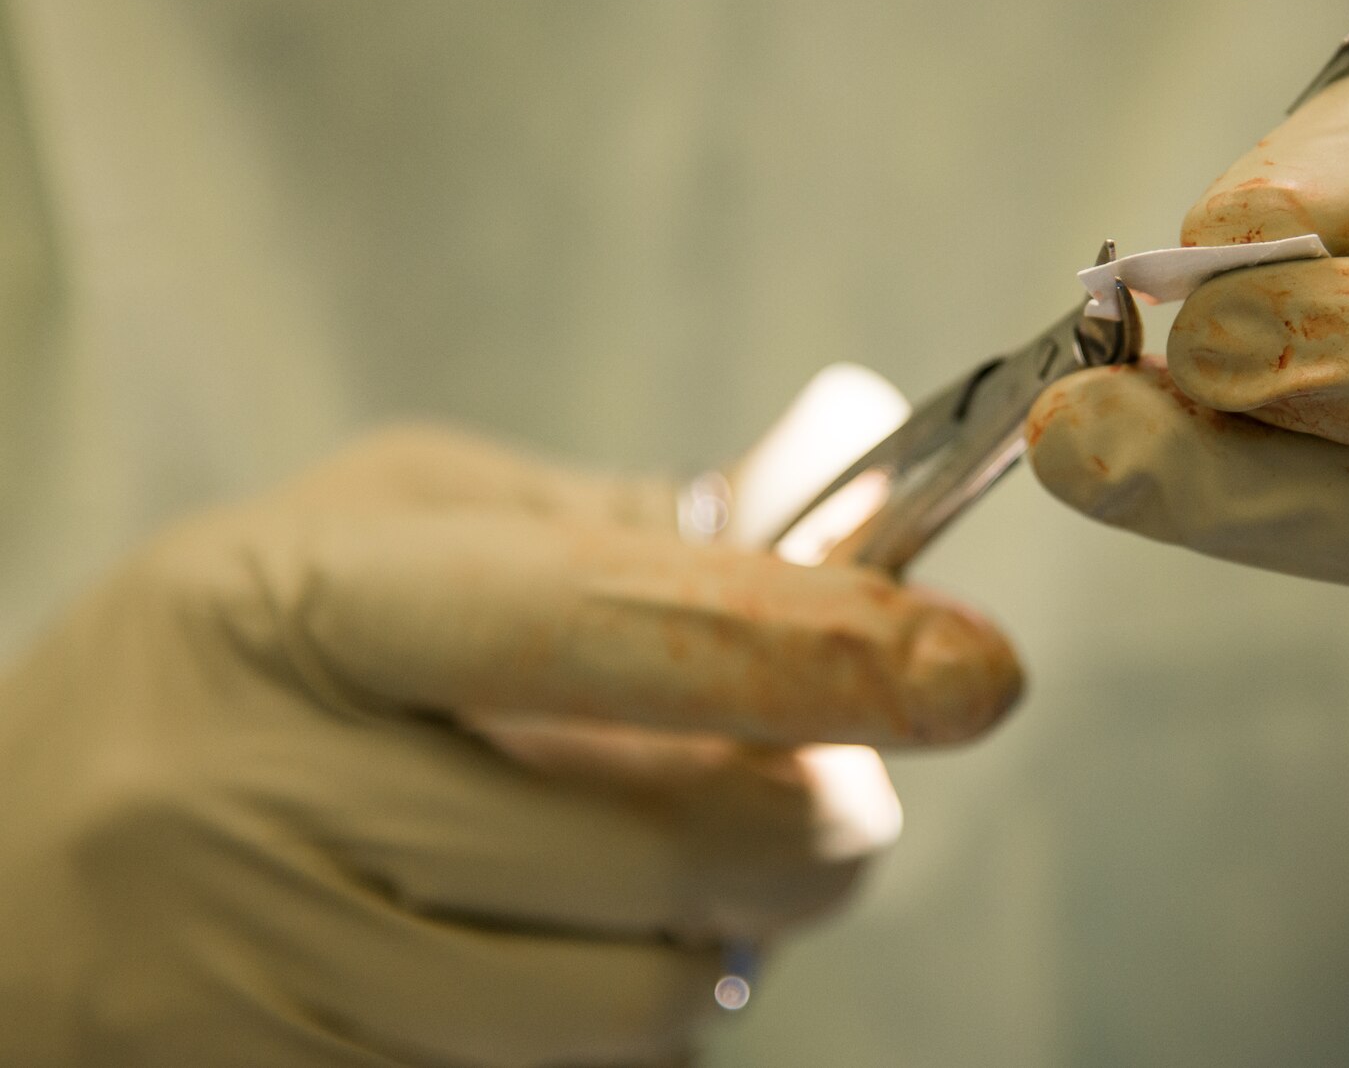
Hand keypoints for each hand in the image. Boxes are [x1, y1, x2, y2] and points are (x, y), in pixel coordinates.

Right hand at [0, 426, 1020, 1065]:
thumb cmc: (229, 668)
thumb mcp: (382, 536)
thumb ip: (607, 526)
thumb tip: (831, 479)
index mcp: (304, 610)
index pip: (597, 623)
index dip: (806, 642)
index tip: (974, 664)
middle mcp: (271, 804)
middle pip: (665, 851)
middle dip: (817, 824)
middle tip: (833, 783)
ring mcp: (272, 986)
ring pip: (637, 1005)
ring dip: (724, 939)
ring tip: (667, 868)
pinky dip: (628, 1025)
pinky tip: (562, 955)